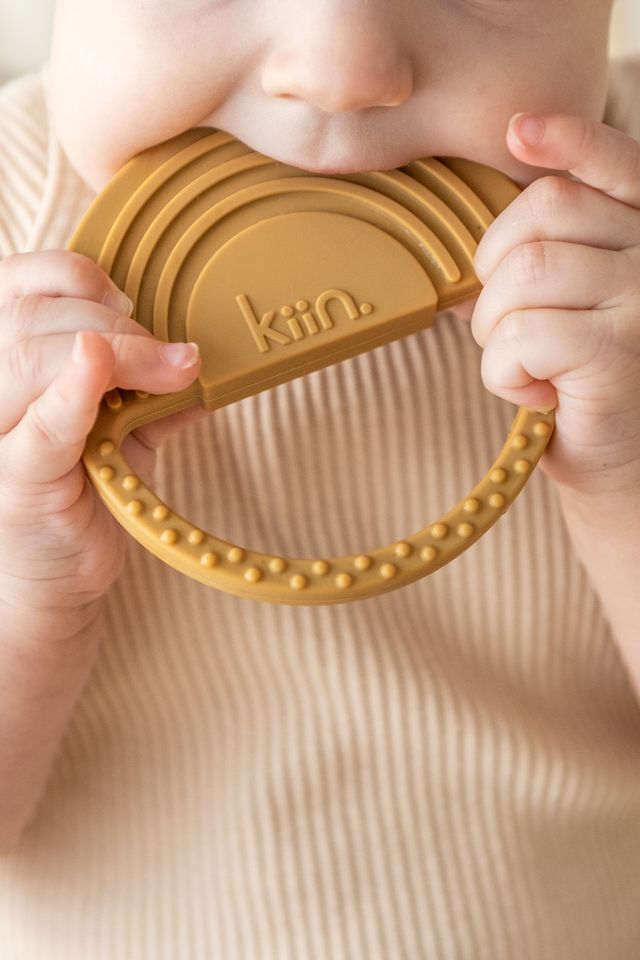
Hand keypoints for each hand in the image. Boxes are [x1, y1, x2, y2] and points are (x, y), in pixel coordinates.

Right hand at [0, 251, 206, 609]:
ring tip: (173, 368)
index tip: (132, 306)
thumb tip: (199, 357)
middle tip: (171, 353)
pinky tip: (99, 364)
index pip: (16, 284)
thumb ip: (144, 388)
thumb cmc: (79, 492)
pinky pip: (43, 426)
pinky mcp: (16, 477)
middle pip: (32, 318)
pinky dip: (74, 391)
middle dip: (115, 322)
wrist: (57, 573)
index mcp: (0, 360)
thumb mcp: (113, 424)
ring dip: (120, 351)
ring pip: (34, 357)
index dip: (74, 276)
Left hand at [470, 112, 639, 499]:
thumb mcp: (573, 312)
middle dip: (496, 272)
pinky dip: (502, 371)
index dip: (570, 139)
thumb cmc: (585, 389)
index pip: (619, 163)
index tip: (518, 131)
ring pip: (525, 273)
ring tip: (522, 367)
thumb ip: (552, 261)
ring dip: (495, 329)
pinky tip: (532, 396)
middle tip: (509, 330)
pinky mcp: (621, 351)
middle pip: (545, 211)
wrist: (623, 473)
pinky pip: (522, 334)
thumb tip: (480, 245)